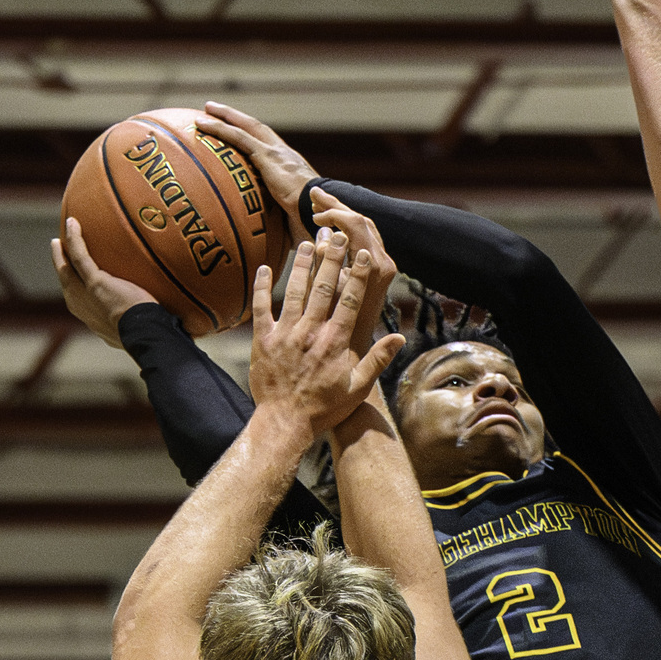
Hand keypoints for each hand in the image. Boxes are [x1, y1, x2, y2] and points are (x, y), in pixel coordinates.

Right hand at [51, 217, 156, 347]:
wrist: (146, 335)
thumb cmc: (151, 334)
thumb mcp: (142, 328)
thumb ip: (143, 317)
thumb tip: (164, 314)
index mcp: (94, 321)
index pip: (81, 301)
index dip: (78, 288)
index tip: (79, 278)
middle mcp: (83, 309)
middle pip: (68, 283)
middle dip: (63, 268)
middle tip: (59, 251)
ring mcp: (85, 295)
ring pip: (68, 268)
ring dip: (62, 252)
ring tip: (60, 238)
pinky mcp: (94, 282)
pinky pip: (79, 255)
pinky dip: (74, 238)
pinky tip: (72, 222)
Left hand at [195, 103, 318, 245]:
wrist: (321, 215)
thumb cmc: (312, 226)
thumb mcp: (292, 224)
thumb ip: (277, 227)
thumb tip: (265, 246)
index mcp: (291, 169)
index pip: (270, 148)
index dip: (254, 139)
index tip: (240, 134)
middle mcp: (284, 155)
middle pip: (257, 129)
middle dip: (237, 118)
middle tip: (215, 111)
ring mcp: (277, 154)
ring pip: (247, 127)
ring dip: (226, 117)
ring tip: (205, 110)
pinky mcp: (268, 157)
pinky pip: (239, 138)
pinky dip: (219, 128)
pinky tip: (202, 123)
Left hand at [248, 231, 403, 441]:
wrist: (285, 423)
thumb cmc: (324, 407)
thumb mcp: (358, 387)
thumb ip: (377, 360)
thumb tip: (399, 338)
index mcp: (335, 341)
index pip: (350, 300)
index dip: (357, 274)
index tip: (363, 254)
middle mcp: (310, 332)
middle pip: (323, 287)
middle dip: (331, 258)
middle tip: (336, 236)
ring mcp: (285, 334)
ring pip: (294, 291)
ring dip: (302, 265)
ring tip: (307, 242)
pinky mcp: (262, 340)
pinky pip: (261, 307)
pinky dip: (262, 286)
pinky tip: (266, 267)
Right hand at [304, 191, 397, 359]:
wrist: (356, 356)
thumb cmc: (337, 333)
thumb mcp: (329, 303)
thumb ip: (326, 268)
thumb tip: (322, 237)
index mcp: (375, 270)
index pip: (356, 226)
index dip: (333, 214)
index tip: (313, 215)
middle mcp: (383, 265)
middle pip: (361, 221)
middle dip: (336, 205)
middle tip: (312, 194)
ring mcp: (381, 266)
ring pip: (363, 227)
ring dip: (340, 213)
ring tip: (316, 203)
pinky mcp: (376, 270)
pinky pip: (362, 239)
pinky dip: (344, 228)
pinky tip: (324, 225)